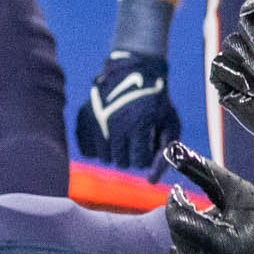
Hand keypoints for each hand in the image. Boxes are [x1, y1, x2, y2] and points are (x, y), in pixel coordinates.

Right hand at [76, 49, 178, 170]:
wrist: (134, 71)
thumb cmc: (156, 102)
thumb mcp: (169, 125)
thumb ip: (164, 154)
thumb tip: (151, 182)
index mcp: (138, 124)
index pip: (140, 161)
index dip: (147, 153)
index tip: (149, 139)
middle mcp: (114, 123)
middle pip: (122, 162)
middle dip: (132, 153)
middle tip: (136, 136)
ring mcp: (96, 120)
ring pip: (105, 159)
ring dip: (116, 151)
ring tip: (124, 133)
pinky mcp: (84, 117)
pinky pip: (87, 151)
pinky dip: (98, 147)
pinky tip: (108, 134)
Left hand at [163, 143, 253, 253]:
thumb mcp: (239, 191)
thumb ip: (203, 170)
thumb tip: (173, 149)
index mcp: (227, 248)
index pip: (178, 220)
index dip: (177, 201)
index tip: (182, 192)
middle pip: (178, 237)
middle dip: (191, 223)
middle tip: (217, 220)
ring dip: (191, 243)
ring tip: (221, 240)